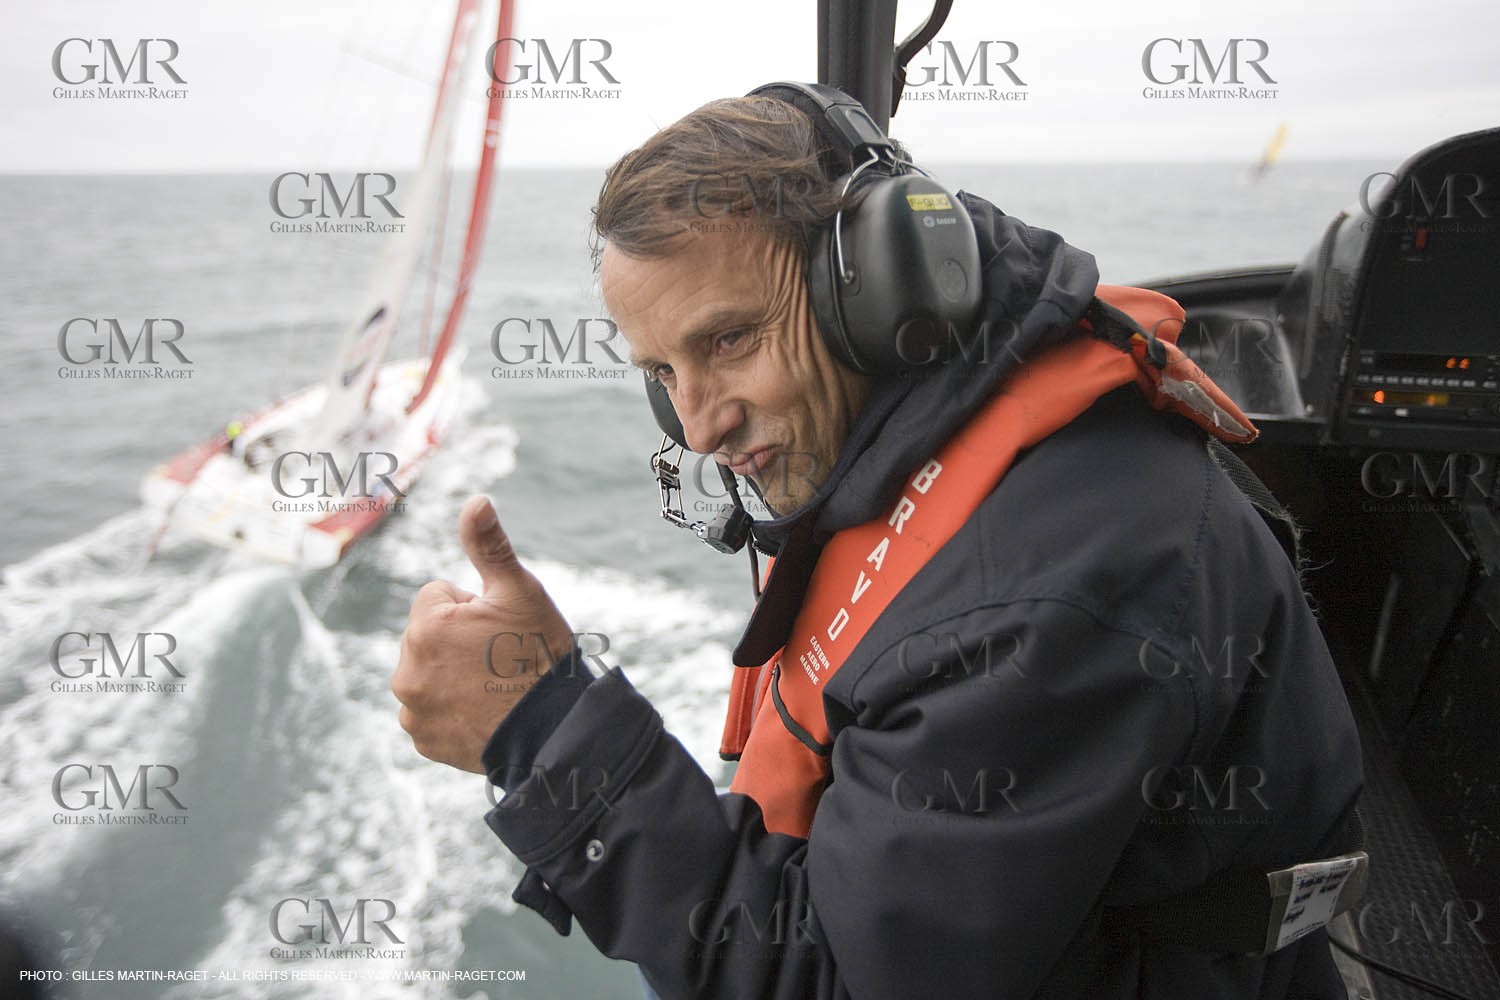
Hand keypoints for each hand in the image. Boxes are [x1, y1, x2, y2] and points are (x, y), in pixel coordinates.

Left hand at [393, 495, 574, 772]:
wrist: (555, 728)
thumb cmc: (539, 655)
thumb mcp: (520, 592)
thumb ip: (489, 545)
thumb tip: (476, 500)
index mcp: (425, 626)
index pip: (438, 596)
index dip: (474, 608)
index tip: (500, 630)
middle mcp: (407, 670)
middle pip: (429, 635)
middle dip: (459, 640)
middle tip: (500, 659)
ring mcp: (413, 709)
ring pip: (428, 672)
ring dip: (451, 674)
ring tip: (493, 687)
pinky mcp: (423, 740)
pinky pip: (430, 711)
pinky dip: (451, 710)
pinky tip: (482, 712)